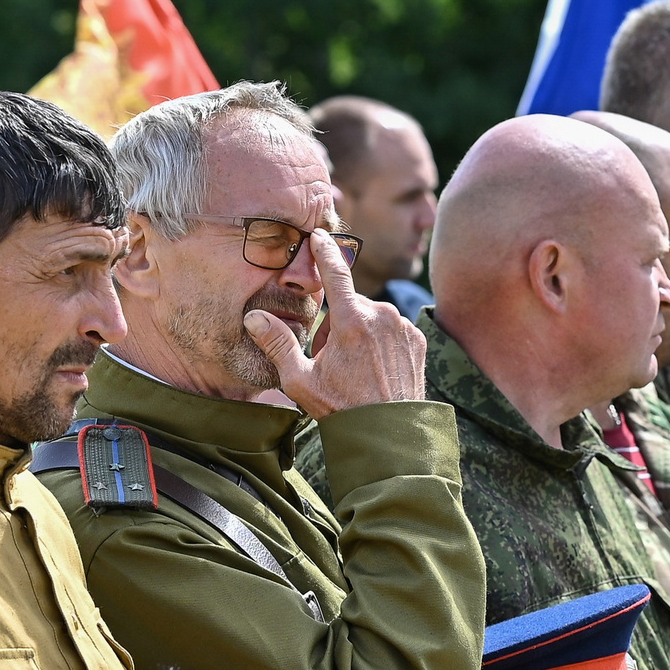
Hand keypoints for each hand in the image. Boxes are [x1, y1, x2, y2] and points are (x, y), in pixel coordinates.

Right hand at [250, 230, 426, 417]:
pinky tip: (376, 370)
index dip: (324, 250)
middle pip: (349, 305)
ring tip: (356, 370)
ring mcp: (402, 326)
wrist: (389, 436)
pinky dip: (381, 342)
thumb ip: (277, 344)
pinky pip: (392, 330)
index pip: (335, 271)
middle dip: (337, 323)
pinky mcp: (417, 339)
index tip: (318, 234)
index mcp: (351, 321)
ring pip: (371, 317)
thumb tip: (252, 318)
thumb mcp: (300, 380)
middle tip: (332, 360)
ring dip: (360, 333)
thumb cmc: (341, 410)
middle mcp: (381, 315)